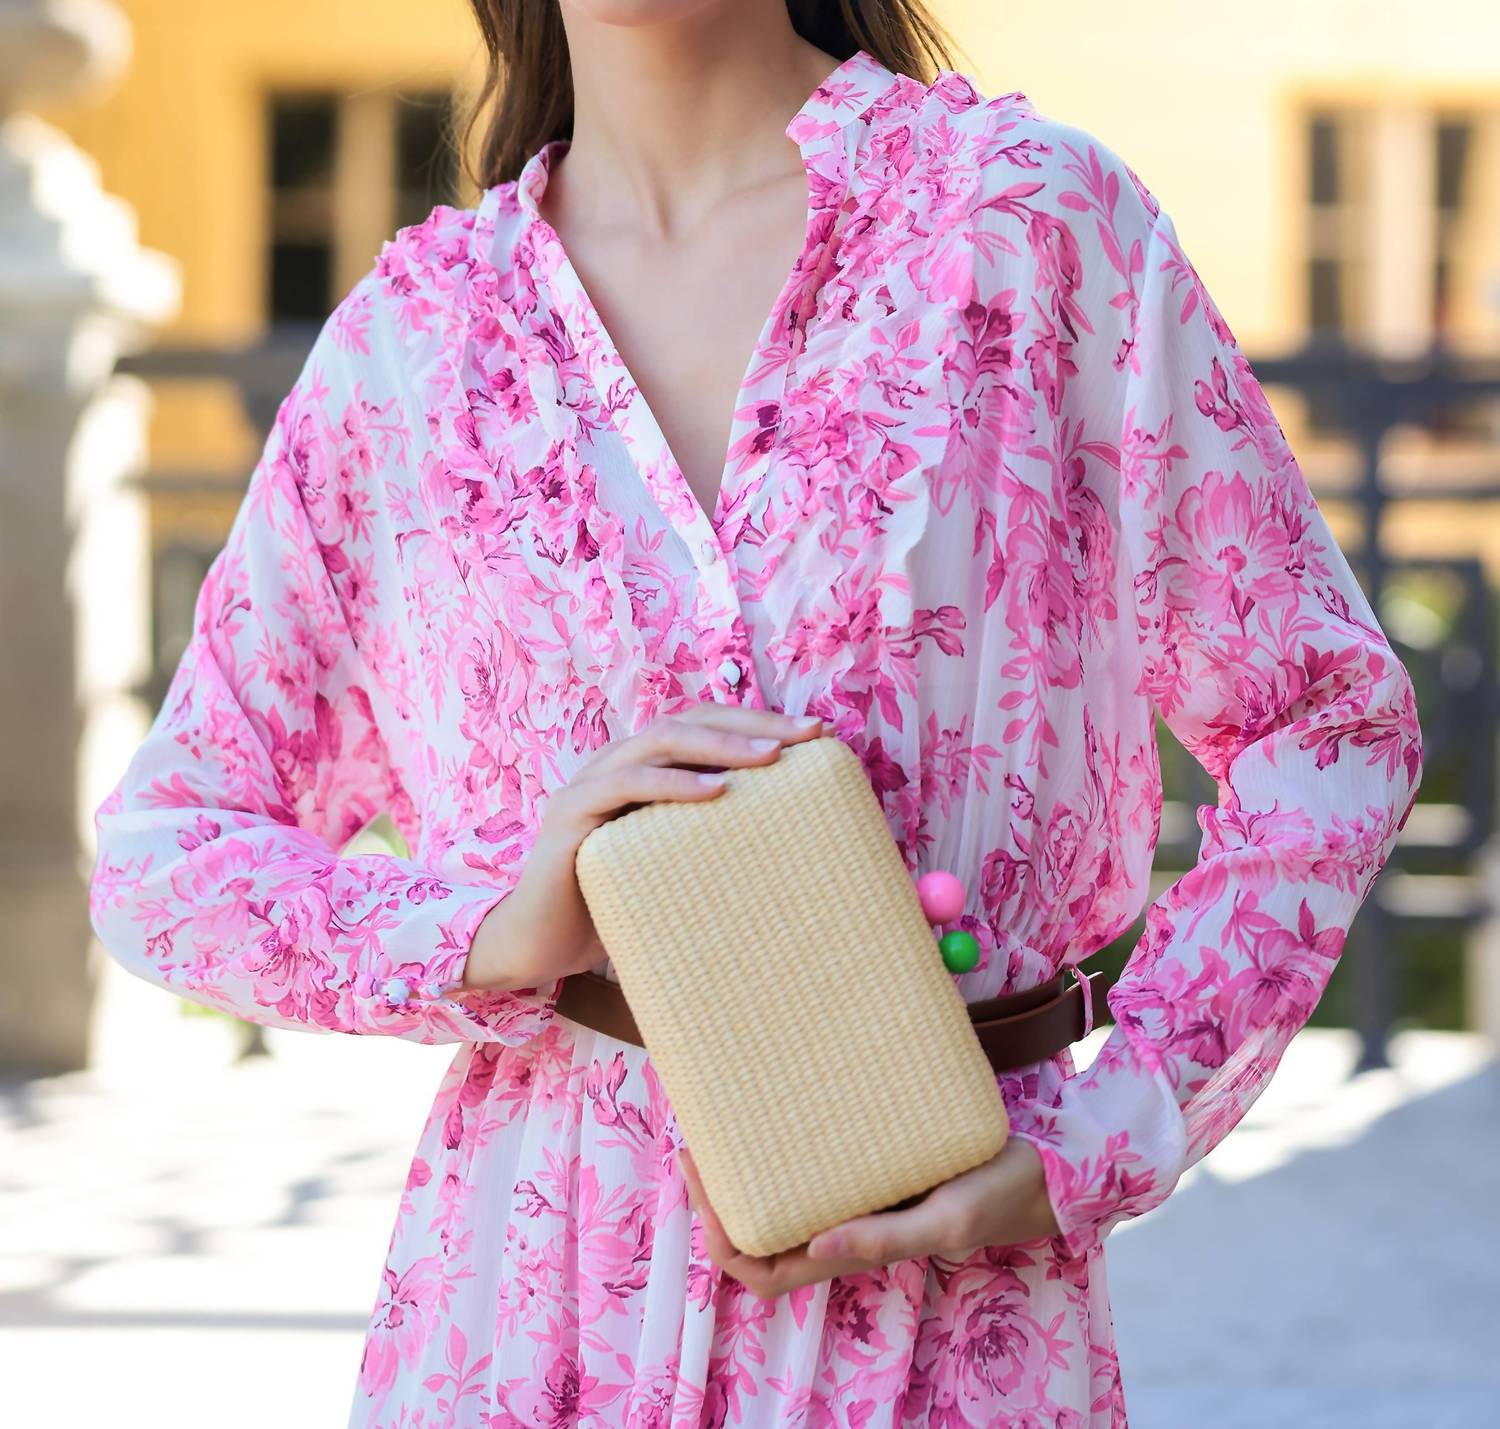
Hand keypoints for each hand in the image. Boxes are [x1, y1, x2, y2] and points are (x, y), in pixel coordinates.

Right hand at [461, 701, 829, 992]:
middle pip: (689, 720)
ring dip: (719, 744)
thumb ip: (714, 842)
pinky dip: (672, 783)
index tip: (818, 735)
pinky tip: (714, 791)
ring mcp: (589, 785)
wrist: (539, 948)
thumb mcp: (676, 865)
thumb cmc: (616, 909)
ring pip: (659, 741)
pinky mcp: (570, 815)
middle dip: (753, 723)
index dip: (758, 722)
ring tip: (770, 757)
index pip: (704, 724)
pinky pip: (624, 785)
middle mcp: (616, 765)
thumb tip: (799, 844)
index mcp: (644, 769)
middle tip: (808, 736)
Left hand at [676, 1136, 1059, 1299]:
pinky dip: (775, 1150)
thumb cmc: (994, 1198)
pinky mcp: (864, 1167)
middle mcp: (839, 1229)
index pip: (764, 1271)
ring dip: (739, 1176)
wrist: (1034, 1171)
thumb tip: (816, 1244)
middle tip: (694, 1143)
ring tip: (719, 1124)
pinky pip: (805, 1169)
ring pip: (775, 1203)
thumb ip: (885, 1238)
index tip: (701, 1181)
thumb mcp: (945, 1220)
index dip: (721, 1241)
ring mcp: (849, 1200)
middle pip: (755, 1237)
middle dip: (715, 1202)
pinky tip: (770, 1110)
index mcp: (850, 1252)